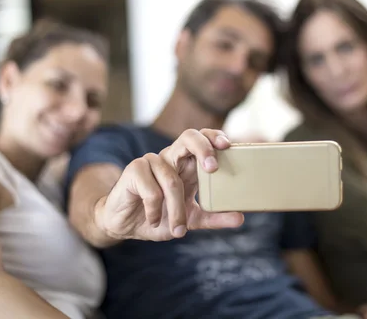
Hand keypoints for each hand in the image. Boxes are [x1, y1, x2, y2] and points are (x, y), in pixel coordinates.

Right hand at [95, 128, 243, 240]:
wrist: (125, 225)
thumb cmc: (159, 217)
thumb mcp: (191, 220)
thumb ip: (214, 217)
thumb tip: (241, 218)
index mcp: (186, 165)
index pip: (202, 139)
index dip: (214, 137)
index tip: (228, 145)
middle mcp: (170, 158)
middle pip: (187, 137)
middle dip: (203, 148)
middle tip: (212, 169)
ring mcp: (151, 162)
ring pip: (172, 180)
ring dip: (176, 209)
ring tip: (178, 229)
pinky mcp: (133, 170)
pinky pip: (151, 190)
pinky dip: (155, 210)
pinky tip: (153, 219)